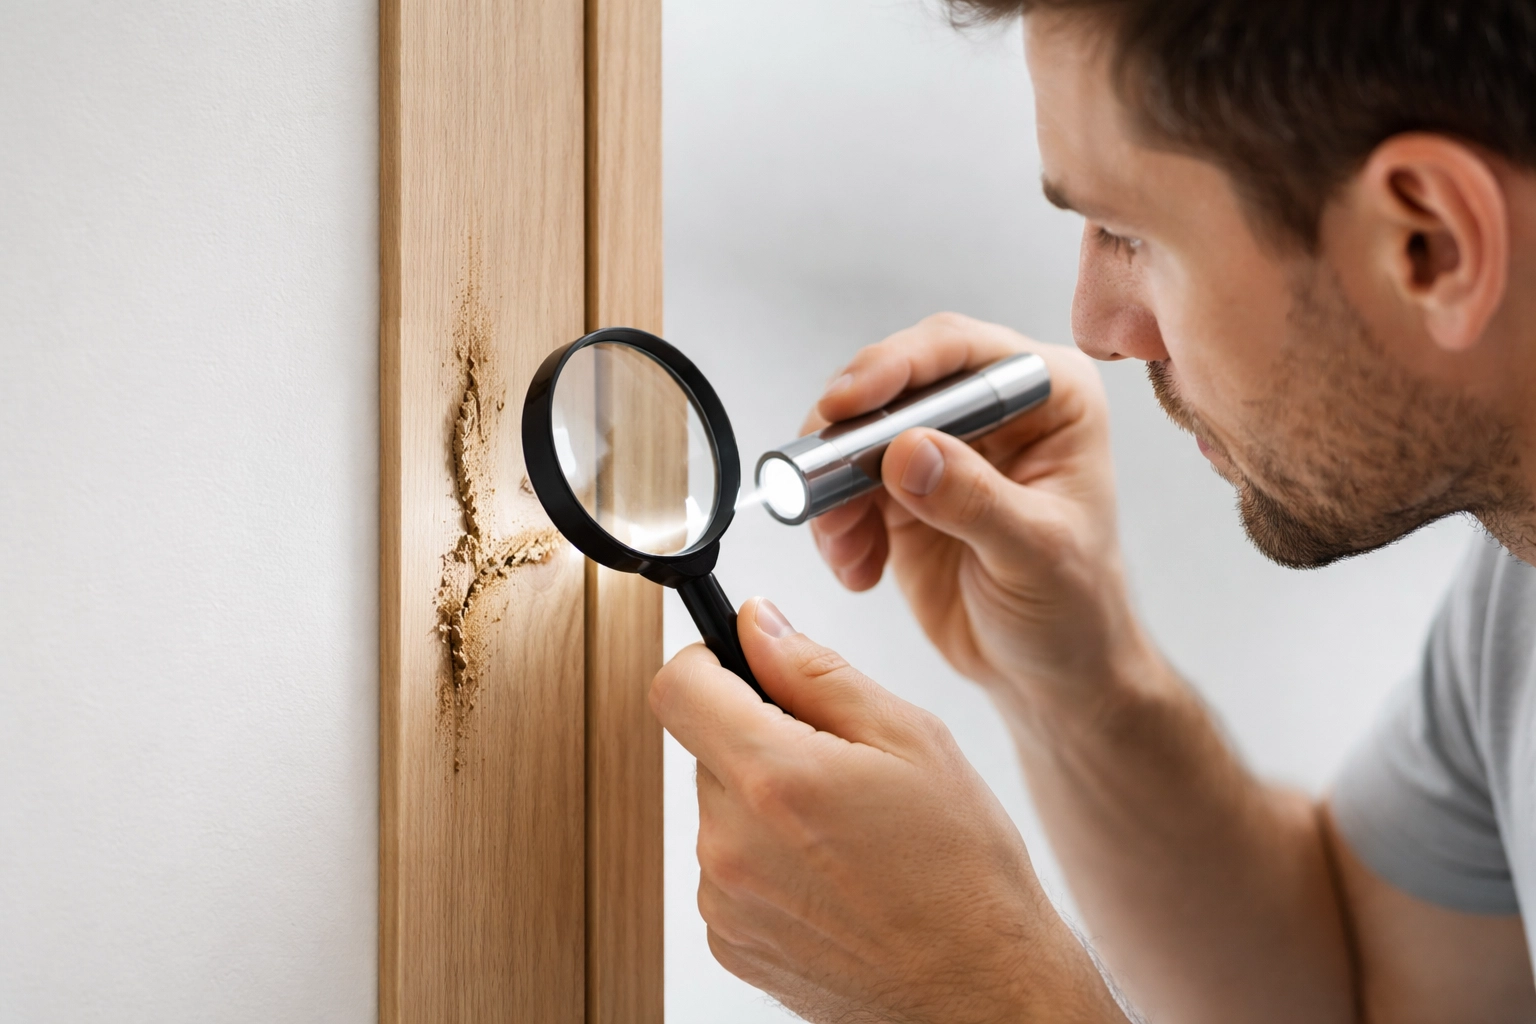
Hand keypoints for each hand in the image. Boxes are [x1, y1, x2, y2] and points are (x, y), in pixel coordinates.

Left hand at [650, 597, 1122, 1023]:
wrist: (980, 989)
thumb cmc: (962, 870)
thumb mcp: (911, 739)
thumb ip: (816, 671)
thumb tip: (759, 624)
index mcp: (774, 778)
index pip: (678, 687)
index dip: (707, 662)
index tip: (741, 666)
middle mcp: (732, 843)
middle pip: (706, 749)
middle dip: (759, 739)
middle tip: (838, 767)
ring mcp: (725, 901)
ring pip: (720, 810)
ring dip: (764, 804)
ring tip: (846, 834)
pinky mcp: (731, 942)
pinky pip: (728, 870)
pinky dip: (767, 861)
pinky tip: (833, 877)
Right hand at [808, 313, 1152, 714]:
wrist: (1051, 677)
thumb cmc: (1076, 609)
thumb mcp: (1036, 554)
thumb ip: (975, 500)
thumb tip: (908, 450)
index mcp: (1049, 397)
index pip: (962, 350)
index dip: (897, 366)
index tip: (848, 403)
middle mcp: (993, 409)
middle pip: (896, 382)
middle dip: (849, 433)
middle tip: (818, 478)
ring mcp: (943, 447)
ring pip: (858, 433)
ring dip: (832, 488)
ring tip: (843, 545)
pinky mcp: (901, 489)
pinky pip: (843, 486)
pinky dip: (834, 524)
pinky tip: (858, 566)